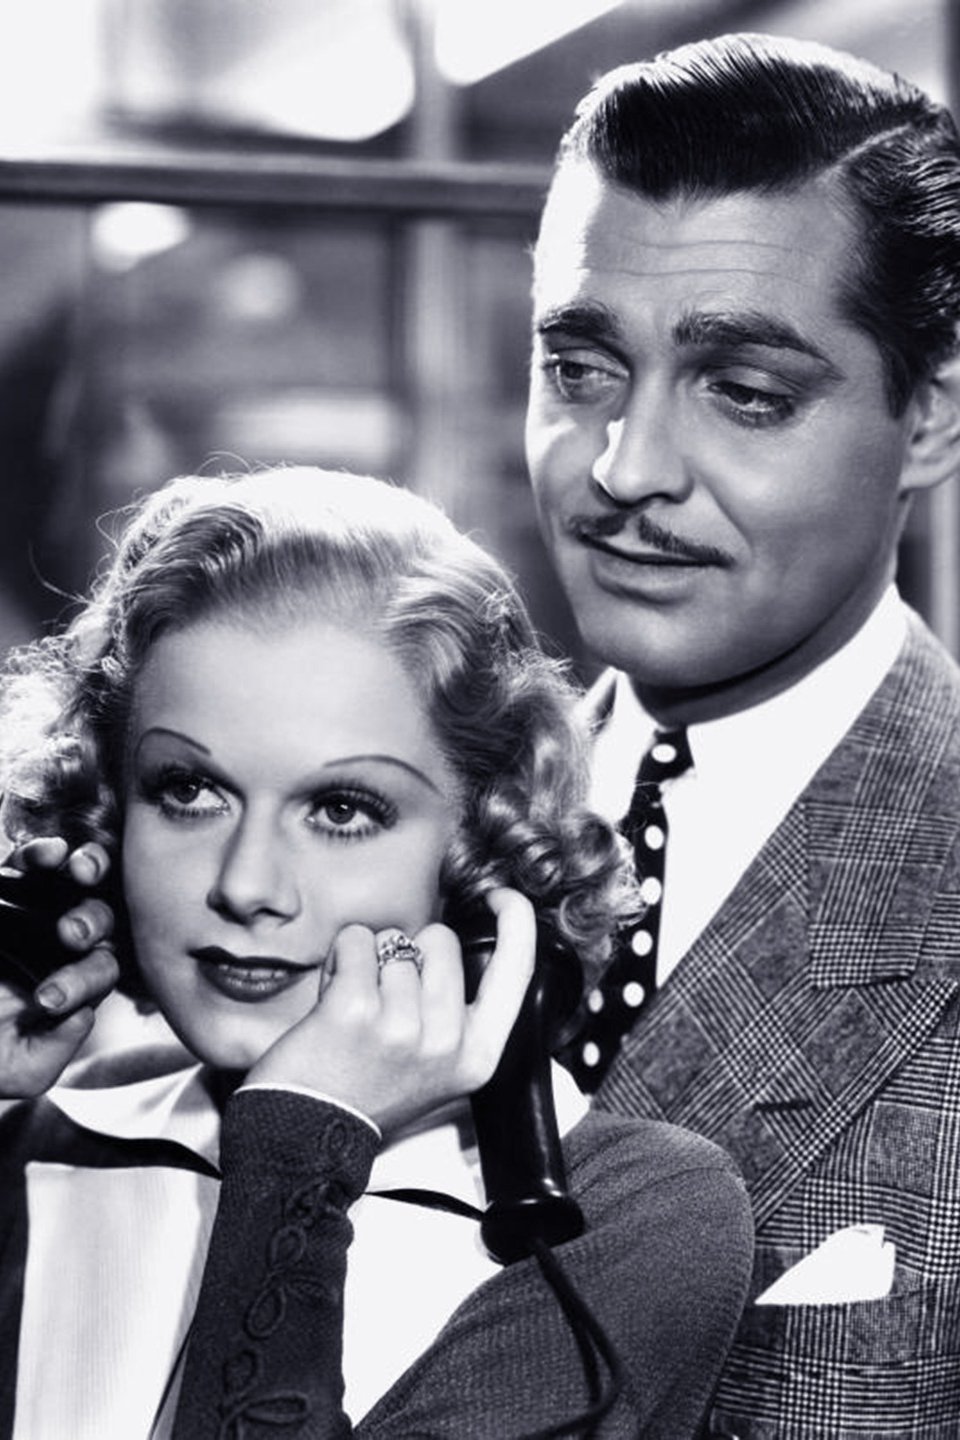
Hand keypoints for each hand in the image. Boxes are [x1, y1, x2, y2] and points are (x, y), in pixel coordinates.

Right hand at [0, 837, 118, 1097]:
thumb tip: (84, 1017)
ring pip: (74, 884)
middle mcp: (63, 945)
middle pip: (97, 921)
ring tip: (78, 875)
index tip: (43, 1001)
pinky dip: (44, 854)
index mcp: (75, 984)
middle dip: (90, 923)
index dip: (82, 982)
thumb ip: (52, 1052)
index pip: (99, 972)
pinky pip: (32, 861)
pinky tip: (53, 855)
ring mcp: (36, 909)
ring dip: (86, 872)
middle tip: (70, 934)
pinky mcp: (7, 884)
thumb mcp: (17, 1069)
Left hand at [247, 887, 536, 1137]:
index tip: (498, 895)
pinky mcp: (356, 1011)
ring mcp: (402, 1027)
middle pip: (442, 940)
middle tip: (384, 1000)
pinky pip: (356, 941)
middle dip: (410, 953)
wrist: (305, 1135)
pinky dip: (338, 958)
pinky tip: (331, 997)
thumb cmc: (368, 1088)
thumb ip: (458, 1010)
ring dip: (368, 962)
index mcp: (479, 1055)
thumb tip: (454, 939)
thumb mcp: (438, 1064)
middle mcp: (447, 1042)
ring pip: (394, 940)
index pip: (518, 967)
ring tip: (354, 1008)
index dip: (516, 918)